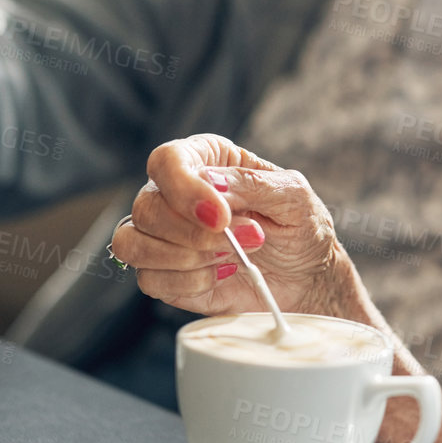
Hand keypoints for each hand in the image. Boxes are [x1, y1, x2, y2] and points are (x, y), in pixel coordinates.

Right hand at [111, 134, 353, 318]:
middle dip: (196, 233)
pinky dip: (188, 282)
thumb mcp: (293, 195)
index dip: (185, 189)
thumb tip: (209, 183)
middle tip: (250, 240)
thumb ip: (252, 184)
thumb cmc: (300, 227)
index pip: (167, 161)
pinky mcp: (165, 275)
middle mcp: (175, 194)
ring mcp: (165, 236)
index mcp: (205, 159)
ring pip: (134, 243)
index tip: (221, 216)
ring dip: (186, 257)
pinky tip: (222, 275)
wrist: (307, 278)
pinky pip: (149, 279)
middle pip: (146, 207)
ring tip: (234, 259)